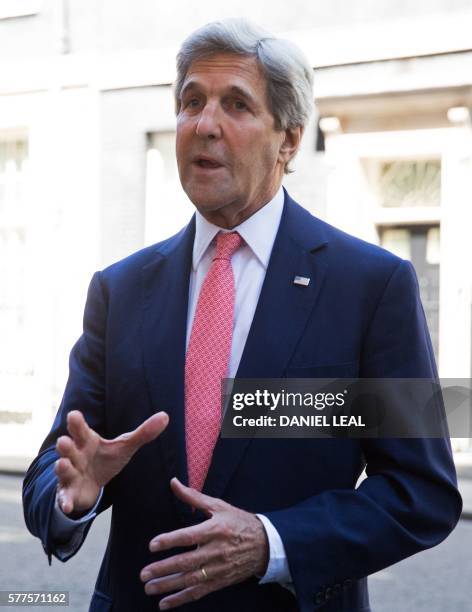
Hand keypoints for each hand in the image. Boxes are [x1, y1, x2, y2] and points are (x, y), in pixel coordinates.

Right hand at [54, 410, 168, 514]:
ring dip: (62, 468)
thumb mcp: (124, 446)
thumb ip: (143, 433)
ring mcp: (70, 474)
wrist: (90, 484)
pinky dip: (66, 501)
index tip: (74, 415)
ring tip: (63, 464)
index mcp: (87, 441)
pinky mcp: (69, 493)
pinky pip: (65, 497)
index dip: (77, 423)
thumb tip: (165, 416)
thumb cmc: (105, 459)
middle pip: (68, 448)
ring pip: (64, 470)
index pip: (81, 430)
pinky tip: (68, 505)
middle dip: (65, 445)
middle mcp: (75, 455)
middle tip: (64, 441)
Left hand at [140, 478, 268, 609]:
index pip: (189, 536)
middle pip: (187, 562)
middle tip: (144, 573)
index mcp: (215, 529)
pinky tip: (164, 604)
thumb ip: (193, 497)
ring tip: (149, 588)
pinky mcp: (220, 581)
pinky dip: (181, 599)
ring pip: (190, 580)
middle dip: (164, 569)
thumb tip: (173, 482)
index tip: (152, 545)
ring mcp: (218, 568)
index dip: (170, 541)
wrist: (265, 544)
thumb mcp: (218, 506)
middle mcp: (216, 550)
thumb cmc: (238, 522)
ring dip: (168, 586)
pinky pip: (199, 592)